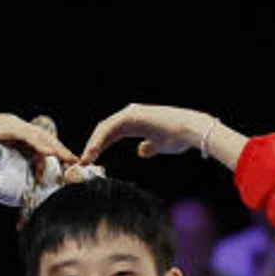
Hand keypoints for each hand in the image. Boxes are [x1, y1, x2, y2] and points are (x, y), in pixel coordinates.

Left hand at [82, 103, 240, 164]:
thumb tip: (141, 151)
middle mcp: (132, 114)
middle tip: (82, 163)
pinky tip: (93, 152)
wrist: (191, 132)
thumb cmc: (179, 138)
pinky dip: (99, 140)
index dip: (99, 146)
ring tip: (85, 160)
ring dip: (92, 145)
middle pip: (104, 130)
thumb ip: (149, 147)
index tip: (90, 161)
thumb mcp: (160, 146)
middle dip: (92, 146)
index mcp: (136, 122)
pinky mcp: (132, 115)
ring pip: (104, 128)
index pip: (110, 134)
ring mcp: (132, 113)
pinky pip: (110, 128)